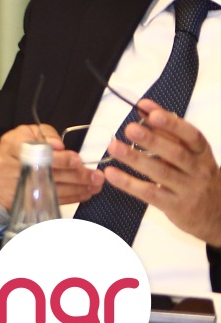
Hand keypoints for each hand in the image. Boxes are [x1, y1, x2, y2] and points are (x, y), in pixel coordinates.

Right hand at [0, 123, 101, 207]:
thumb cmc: (17, 149)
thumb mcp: (26, 133)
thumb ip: (45, 134)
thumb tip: (59, 146)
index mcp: (13, 145)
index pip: (38, 153)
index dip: (59, 158)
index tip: (78, 160)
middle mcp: (13, 167)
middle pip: (48, 173)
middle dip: (75, 176)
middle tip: (96, 176)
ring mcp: (18, 186)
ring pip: (52, 189)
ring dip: (77, 189)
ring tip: (96, 185)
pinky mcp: (25, 201)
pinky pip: (51, 200)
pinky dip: (71, 197)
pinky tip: (85, 193)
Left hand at [102, 100, 220, 244]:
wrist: (216, 214)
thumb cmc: (196, 176)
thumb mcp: (190, 154)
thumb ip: (168, 131)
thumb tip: (144, 108)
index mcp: (202, 153)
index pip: (191, 136)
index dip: (171, 123)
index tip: (150, 113)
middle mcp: (198, 170)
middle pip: (176, 153)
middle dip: (152, 140)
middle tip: (129, 129)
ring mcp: (188, 190)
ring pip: (161, 172)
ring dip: (135, 158)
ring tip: (114, 147)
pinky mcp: (175, 207)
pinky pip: (150, 194)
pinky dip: (129, 183)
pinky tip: (111, 173)